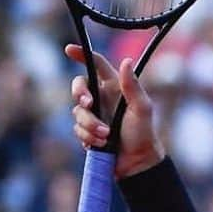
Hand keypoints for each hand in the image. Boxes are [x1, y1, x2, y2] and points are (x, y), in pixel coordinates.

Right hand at [66, 45, 164, 178]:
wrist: (137, 162)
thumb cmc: (143, 133)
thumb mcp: (142, 108)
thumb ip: (132, 86)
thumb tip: (126, 60)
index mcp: (115, 87)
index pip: (97, 65)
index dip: (83, 55)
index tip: (69, 49)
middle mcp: (102, 98)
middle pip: (78, 86)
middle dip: (80, 94)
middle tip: (88, 104)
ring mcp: (93, 114)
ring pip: (77, 112)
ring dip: (90, 125)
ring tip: (107, 136)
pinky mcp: (87, 130)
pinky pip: (77, 129)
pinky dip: (88, 137)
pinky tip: (102, 144)